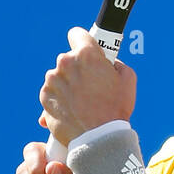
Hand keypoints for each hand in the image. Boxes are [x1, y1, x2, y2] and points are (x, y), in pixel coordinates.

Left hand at [38, 27, 136, 146]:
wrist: (98, 139)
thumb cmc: (115, 110)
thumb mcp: (128, 79)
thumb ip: (116, 63)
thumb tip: (109, 63)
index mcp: (86, 55)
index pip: (77, 34)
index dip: (83, 42)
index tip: (85, 50)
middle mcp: (65, 64)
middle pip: (68, 59)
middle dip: (77, 69)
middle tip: (90, 86)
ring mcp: (52, 81)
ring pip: (59, 77)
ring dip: (67, 85)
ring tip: (81, 103)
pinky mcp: (45, 98)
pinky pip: (51, 93)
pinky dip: (59, 100)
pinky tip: (72, 111)